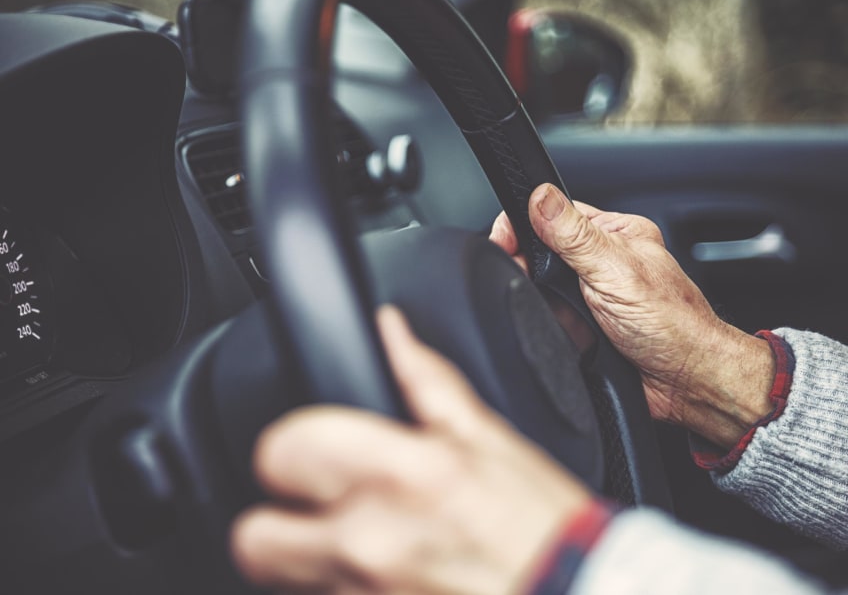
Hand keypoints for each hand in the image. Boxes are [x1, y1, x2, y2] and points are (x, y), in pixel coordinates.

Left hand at [231, 306, 591, 593]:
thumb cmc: (543, 527)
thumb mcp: (490, 438)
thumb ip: (426, 381)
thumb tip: (391, 331)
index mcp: (398, 475)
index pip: (281, 450)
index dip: (290, 444)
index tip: (310, 450)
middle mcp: (367, 543)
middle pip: (252, 537)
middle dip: (274, 520)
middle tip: (313, 509)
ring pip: (284, 581)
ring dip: (309, 563)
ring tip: (360, 547)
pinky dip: (341, 592)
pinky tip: (382, 579)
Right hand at [490, 184, 774, 448]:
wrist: (685, 383)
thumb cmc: (673, 326)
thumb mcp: (615, 270)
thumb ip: (574, 235)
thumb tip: (541, 196)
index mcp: (614, 235)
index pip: (554, 213)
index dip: (523, 224)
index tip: (503, 241)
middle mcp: (603, 261)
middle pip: (542, 252)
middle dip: (530, 270)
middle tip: (534, 284)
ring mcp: (593, 296)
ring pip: (542, 290)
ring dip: (543, 304)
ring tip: (562, 316)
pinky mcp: (585, 327)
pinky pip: (550, 321)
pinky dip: (549, 329)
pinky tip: (563, 334)